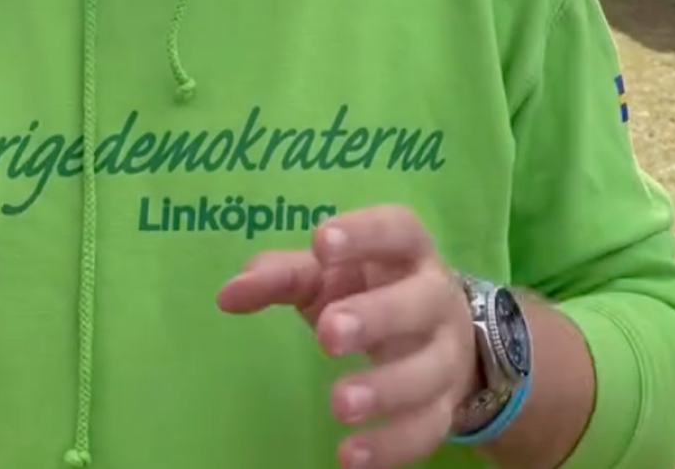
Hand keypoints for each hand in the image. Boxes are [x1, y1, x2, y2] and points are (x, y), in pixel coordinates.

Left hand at [218, 208, 478, 468]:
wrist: (441, 334)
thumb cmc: (371, 291)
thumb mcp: (330, 276)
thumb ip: (282, 277)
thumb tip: (228, 294)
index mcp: (408, 251)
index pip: (397, 229)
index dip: (364, 233)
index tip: (321, 242)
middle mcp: (436, 296)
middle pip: (421, 301)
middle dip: (377, 316)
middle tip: (328, 333)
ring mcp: (445, 353)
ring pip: (428, 369)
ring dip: (386, 388)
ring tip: (339, 405)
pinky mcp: (444, 405)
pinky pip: (426, 428)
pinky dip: (391, 446)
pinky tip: (350, 457)